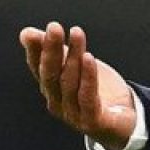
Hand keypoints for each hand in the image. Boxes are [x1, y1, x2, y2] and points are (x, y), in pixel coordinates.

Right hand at [19, 22, 135, 149]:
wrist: (123, 121)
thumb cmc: (96, 91)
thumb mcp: (75, 65)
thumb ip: (55, 50)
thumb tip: (26, 32)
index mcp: (52, 89)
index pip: (38, 68)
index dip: (34, 51)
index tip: (31, 33)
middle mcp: (58, 103)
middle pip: (51, 75)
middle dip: (51, 50)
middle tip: (54, 28)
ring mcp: (74, 114)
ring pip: (70, 84)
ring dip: (73, 57)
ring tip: (77, 34)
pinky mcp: (93, 121)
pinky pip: (88, 98)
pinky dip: (87, 78)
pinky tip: (89, 58)